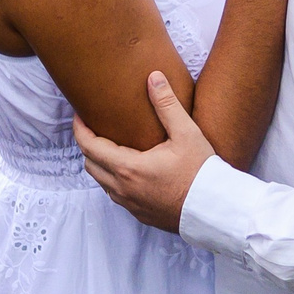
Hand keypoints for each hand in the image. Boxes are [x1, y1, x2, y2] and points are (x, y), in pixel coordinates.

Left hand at [75, 71, 216, 232]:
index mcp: (128, 168)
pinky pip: (117, 195)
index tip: (79, 115)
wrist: (214, 210)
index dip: (80, 129)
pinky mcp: (140, 214)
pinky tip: (131, 170)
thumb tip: (154, 78)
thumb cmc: (202, 173)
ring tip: (113, 147)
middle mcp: (123, 189)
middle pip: (90, 164)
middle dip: (88, 145)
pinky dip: (115, 180)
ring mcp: (131, 204)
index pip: (89, 146)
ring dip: (101, 164)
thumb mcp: (186, 134)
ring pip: (102, 182)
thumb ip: (167, 105)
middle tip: (95, 128)